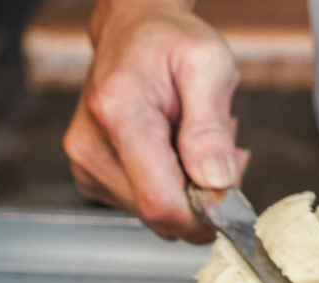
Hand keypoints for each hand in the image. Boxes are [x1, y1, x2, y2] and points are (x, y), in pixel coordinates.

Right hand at [63, 0, 247, 241]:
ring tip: (196, 146)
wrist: (134, 31)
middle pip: (160, 213)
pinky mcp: (90, 175)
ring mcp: (86, 163)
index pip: (162, 202)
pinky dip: (170, 189)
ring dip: (188, 193)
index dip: (204, 214)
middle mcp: (91, 144)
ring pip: (153, 215)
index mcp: (119, 114)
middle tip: (222, 155)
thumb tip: (215, 181)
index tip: (232, 194)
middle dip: (202, 198)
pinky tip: (176, 154)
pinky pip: (142, 206)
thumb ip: (212, 127)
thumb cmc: (171, 43)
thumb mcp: (210, 66)